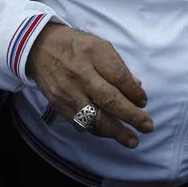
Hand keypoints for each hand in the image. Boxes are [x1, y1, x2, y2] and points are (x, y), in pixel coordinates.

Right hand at [25, 23, 152, 148]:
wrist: (40, 48)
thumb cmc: (76, 45)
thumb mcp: (100, 46)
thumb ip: (118, 67)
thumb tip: (136, 88)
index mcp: (93, 53)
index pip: (119, 77)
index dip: (134, 93)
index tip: (144, 102)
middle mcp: (80, 74)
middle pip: (109, 100)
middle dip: (131, 116)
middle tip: (147, 126)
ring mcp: (68, 92)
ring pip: (94, 117)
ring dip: (116, 132)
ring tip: (132, 140)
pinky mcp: (59, 105)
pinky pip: (81, 123)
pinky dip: (97, 130)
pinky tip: (109, 134)